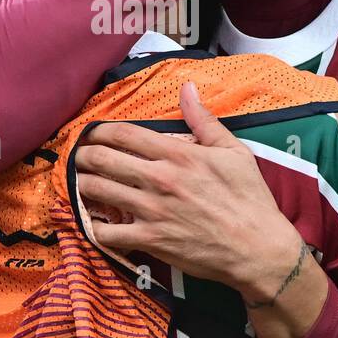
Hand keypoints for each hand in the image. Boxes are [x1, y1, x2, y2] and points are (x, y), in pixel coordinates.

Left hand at [72, 82, 301, 301]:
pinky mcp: (150, 240)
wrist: (258, 249)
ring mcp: (152, 211)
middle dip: (83, 155)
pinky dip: (94, 227)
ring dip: (83, 185)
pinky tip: (94, 222)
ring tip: (83, 183)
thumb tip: (187, 89)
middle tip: (79, 157)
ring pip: (97, 191)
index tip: (93, 134)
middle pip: (102, 159)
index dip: (100, 131)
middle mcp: (160, 179)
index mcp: (178, 154)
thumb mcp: (234, 152)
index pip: (123, 133)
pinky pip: (107, 233)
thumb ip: (204, 119)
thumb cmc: (249, 199)